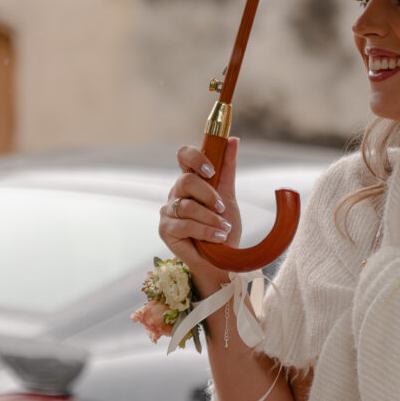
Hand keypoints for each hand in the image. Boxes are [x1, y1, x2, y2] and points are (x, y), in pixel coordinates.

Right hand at [158, 138, 240, 294]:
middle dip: (208, 194)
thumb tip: (233, 140)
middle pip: (185, 181)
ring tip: (224, 228)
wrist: (223, 260)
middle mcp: (177, 193)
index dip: (195, 158)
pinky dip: (205, 230)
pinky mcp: (165, 230)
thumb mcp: (229, 197)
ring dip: (210, 218)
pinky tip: (218, 236)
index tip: (211, 170)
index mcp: (191, 181)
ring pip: (187, 206)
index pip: (184, 156)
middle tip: (222, 207)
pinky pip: (184, 224)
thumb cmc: (223, 228)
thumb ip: (228, 169)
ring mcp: (168, 211)